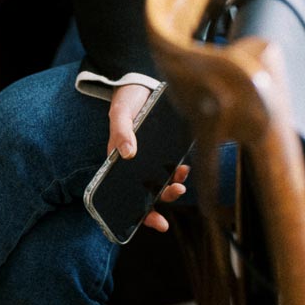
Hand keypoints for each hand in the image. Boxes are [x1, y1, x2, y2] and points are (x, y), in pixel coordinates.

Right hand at [107, 84, 188, 233]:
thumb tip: (128, 153)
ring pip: (162, 180)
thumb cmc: (125, 100)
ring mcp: (150, 157)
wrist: (139, 82)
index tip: (159, 222)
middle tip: (177, 191)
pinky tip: (185, 166)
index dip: (143, 213)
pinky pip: (171, 165)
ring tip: (182, 178)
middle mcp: (135, 163)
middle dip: (164, 198)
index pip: (128, 195)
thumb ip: (121, 132)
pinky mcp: (162, 148)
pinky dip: (178, 169)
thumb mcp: (120, 114)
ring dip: (173, 184)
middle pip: (149, 191)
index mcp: (119, 161)